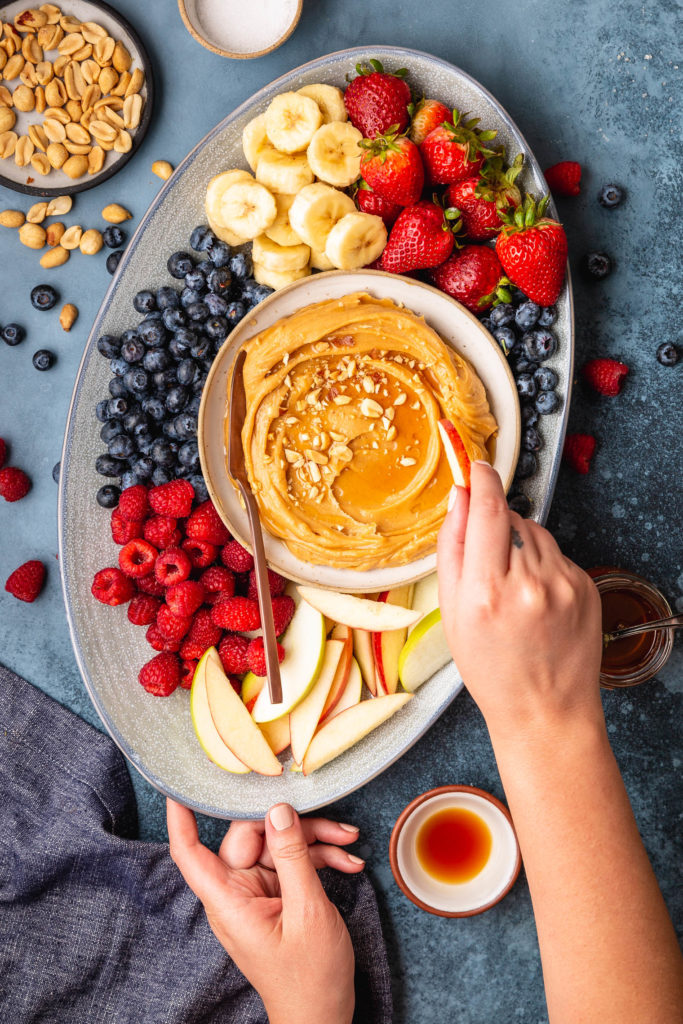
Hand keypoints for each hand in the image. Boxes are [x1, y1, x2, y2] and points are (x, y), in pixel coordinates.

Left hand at [167, 800, 360, 1023]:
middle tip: (333, 823)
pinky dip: (321, 858)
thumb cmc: (310, 978)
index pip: (190, 852)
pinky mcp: (279, 895)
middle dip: (294, 824)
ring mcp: (258, 893)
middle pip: (253, 835)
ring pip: (279, 844)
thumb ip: (292, 857)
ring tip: (350, 842)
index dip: (180, 817)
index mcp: (228, 900)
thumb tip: (278, 810)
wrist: (324, 1017)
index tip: (179, 785)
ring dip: (317, 840)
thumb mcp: (307, 911)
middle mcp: (237, 892)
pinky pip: (294, 862)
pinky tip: (349, 862)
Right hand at [437, 462, 603, 740]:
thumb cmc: (492, 669)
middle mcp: (529, 584)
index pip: (487, 509)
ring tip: (513, 588)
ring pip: (536, 533)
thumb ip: (452, 548)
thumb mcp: (452, 612)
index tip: (476, 466)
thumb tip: (459, 498)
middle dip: (495, 526)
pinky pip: (557, 554)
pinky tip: (536, 599)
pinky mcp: (587, 586)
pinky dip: (543, 565)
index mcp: (487, 591)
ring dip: (521, 545)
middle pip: (510, 519)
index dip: (481, 479)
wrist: (546, 711)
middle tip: (488, 564)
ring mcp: (565, 585)